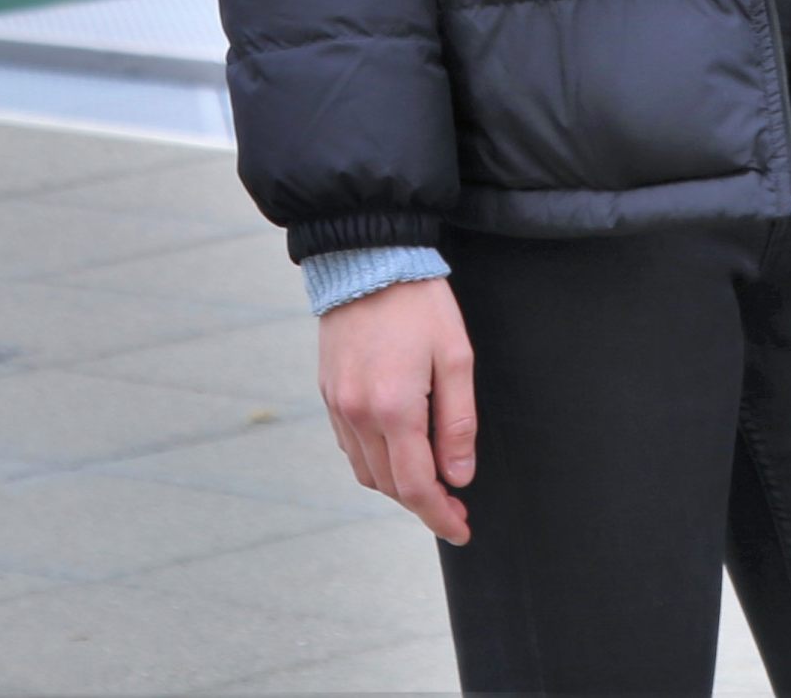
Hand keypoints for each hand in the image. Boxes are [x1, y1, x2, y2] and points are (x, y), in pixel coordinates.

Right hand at [316, 277, 475, 542]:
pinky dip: (375, 460)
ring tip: (430, 477)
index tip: (461, 529)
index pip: (416, 487)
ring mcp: (339, 406)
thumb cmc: (420, 304)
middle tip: (455, 502)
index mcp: (394, 408)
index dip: (440, 517)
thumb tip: (459, 476)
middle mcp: (359, 415)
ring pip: (367, 471)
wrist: (367, 260)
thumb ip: (458, 423)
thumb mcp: (456, 357)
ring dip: (397, 484)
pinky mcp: (329, 394)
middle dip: (423, 503)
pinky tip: (399, 447)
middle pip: (390, 486)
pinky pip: (350, 447)